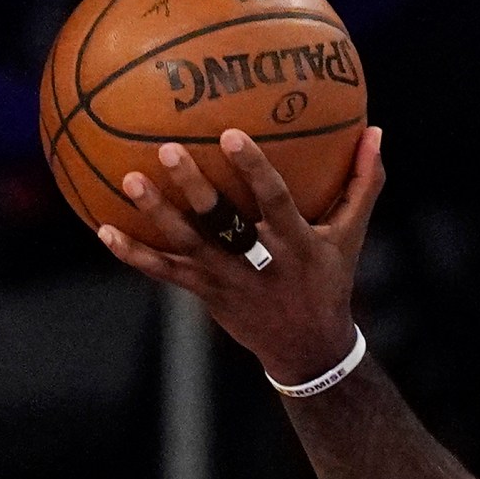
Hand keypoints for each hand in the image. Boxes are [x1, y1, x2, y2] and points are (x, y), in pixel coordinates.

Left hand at [101, 126, 385, 384]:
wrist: (308, 347)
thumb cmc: (329, 279)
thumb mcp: (350, 235)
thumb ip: (362, 183)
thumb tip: (377, 130)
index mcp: (296, 244)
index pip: (275, 203)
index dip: (254, 171)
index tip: (230, 135)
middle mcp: (259, 262)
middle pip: (222, 223)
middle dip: (196, 188)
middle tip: (169, 150)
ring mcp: (227, 280)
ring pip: (187, 246)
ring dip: (157, 215)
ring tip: (130, 180)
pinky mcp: (205, 293)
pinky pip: (164, 272)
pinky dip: (134, 254)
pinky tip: (103, 229)